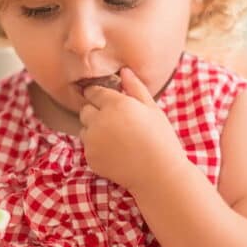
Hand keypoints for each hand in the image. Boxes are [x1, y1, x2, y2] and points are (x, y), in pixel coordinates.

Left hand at [79, 67, 185, 191]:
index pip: (93, 92)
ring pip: (85, 129)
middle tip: (115, 123)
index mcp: (116, 105)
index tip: (105, 101)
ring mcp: (92, 140)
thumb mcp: (152, 109)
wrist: (159, 175)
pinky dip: (97, 148)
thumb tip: (124, 71)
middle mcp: (99, 120)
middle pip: (85, 110)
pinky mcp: (90, 157)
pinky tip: (115, 153)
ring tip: (117, 140)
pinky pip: (88, 147)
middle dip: (96, 113)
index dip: (99, 95)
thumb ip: (135, 88)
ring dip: (94, 131)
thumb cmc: (161, 140)